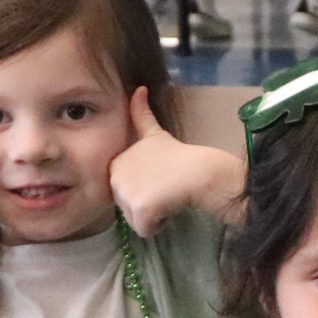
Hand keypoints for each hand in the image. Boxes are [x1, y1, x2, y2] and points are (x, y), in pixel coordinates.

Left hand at [109, 88, 240, 237]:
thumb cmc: (182, 156)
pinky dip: (160, 225)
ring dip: (154, 215)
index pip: (126, 192)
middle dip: (148, 204)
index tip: (161, 179)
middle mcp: (116, 175)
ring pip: (136, 220)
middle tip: (167, 190)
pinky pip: (146, 230)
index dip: (146, 190)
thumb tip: (138, 87)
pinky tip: (171, 208)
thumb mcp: (156, 134)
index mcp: (117, 161)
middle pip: (128, 207)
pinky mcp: (138, 208)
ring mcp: (126, 192)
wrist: (201, 170)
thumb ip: (141, 114)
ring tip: (170, 197)